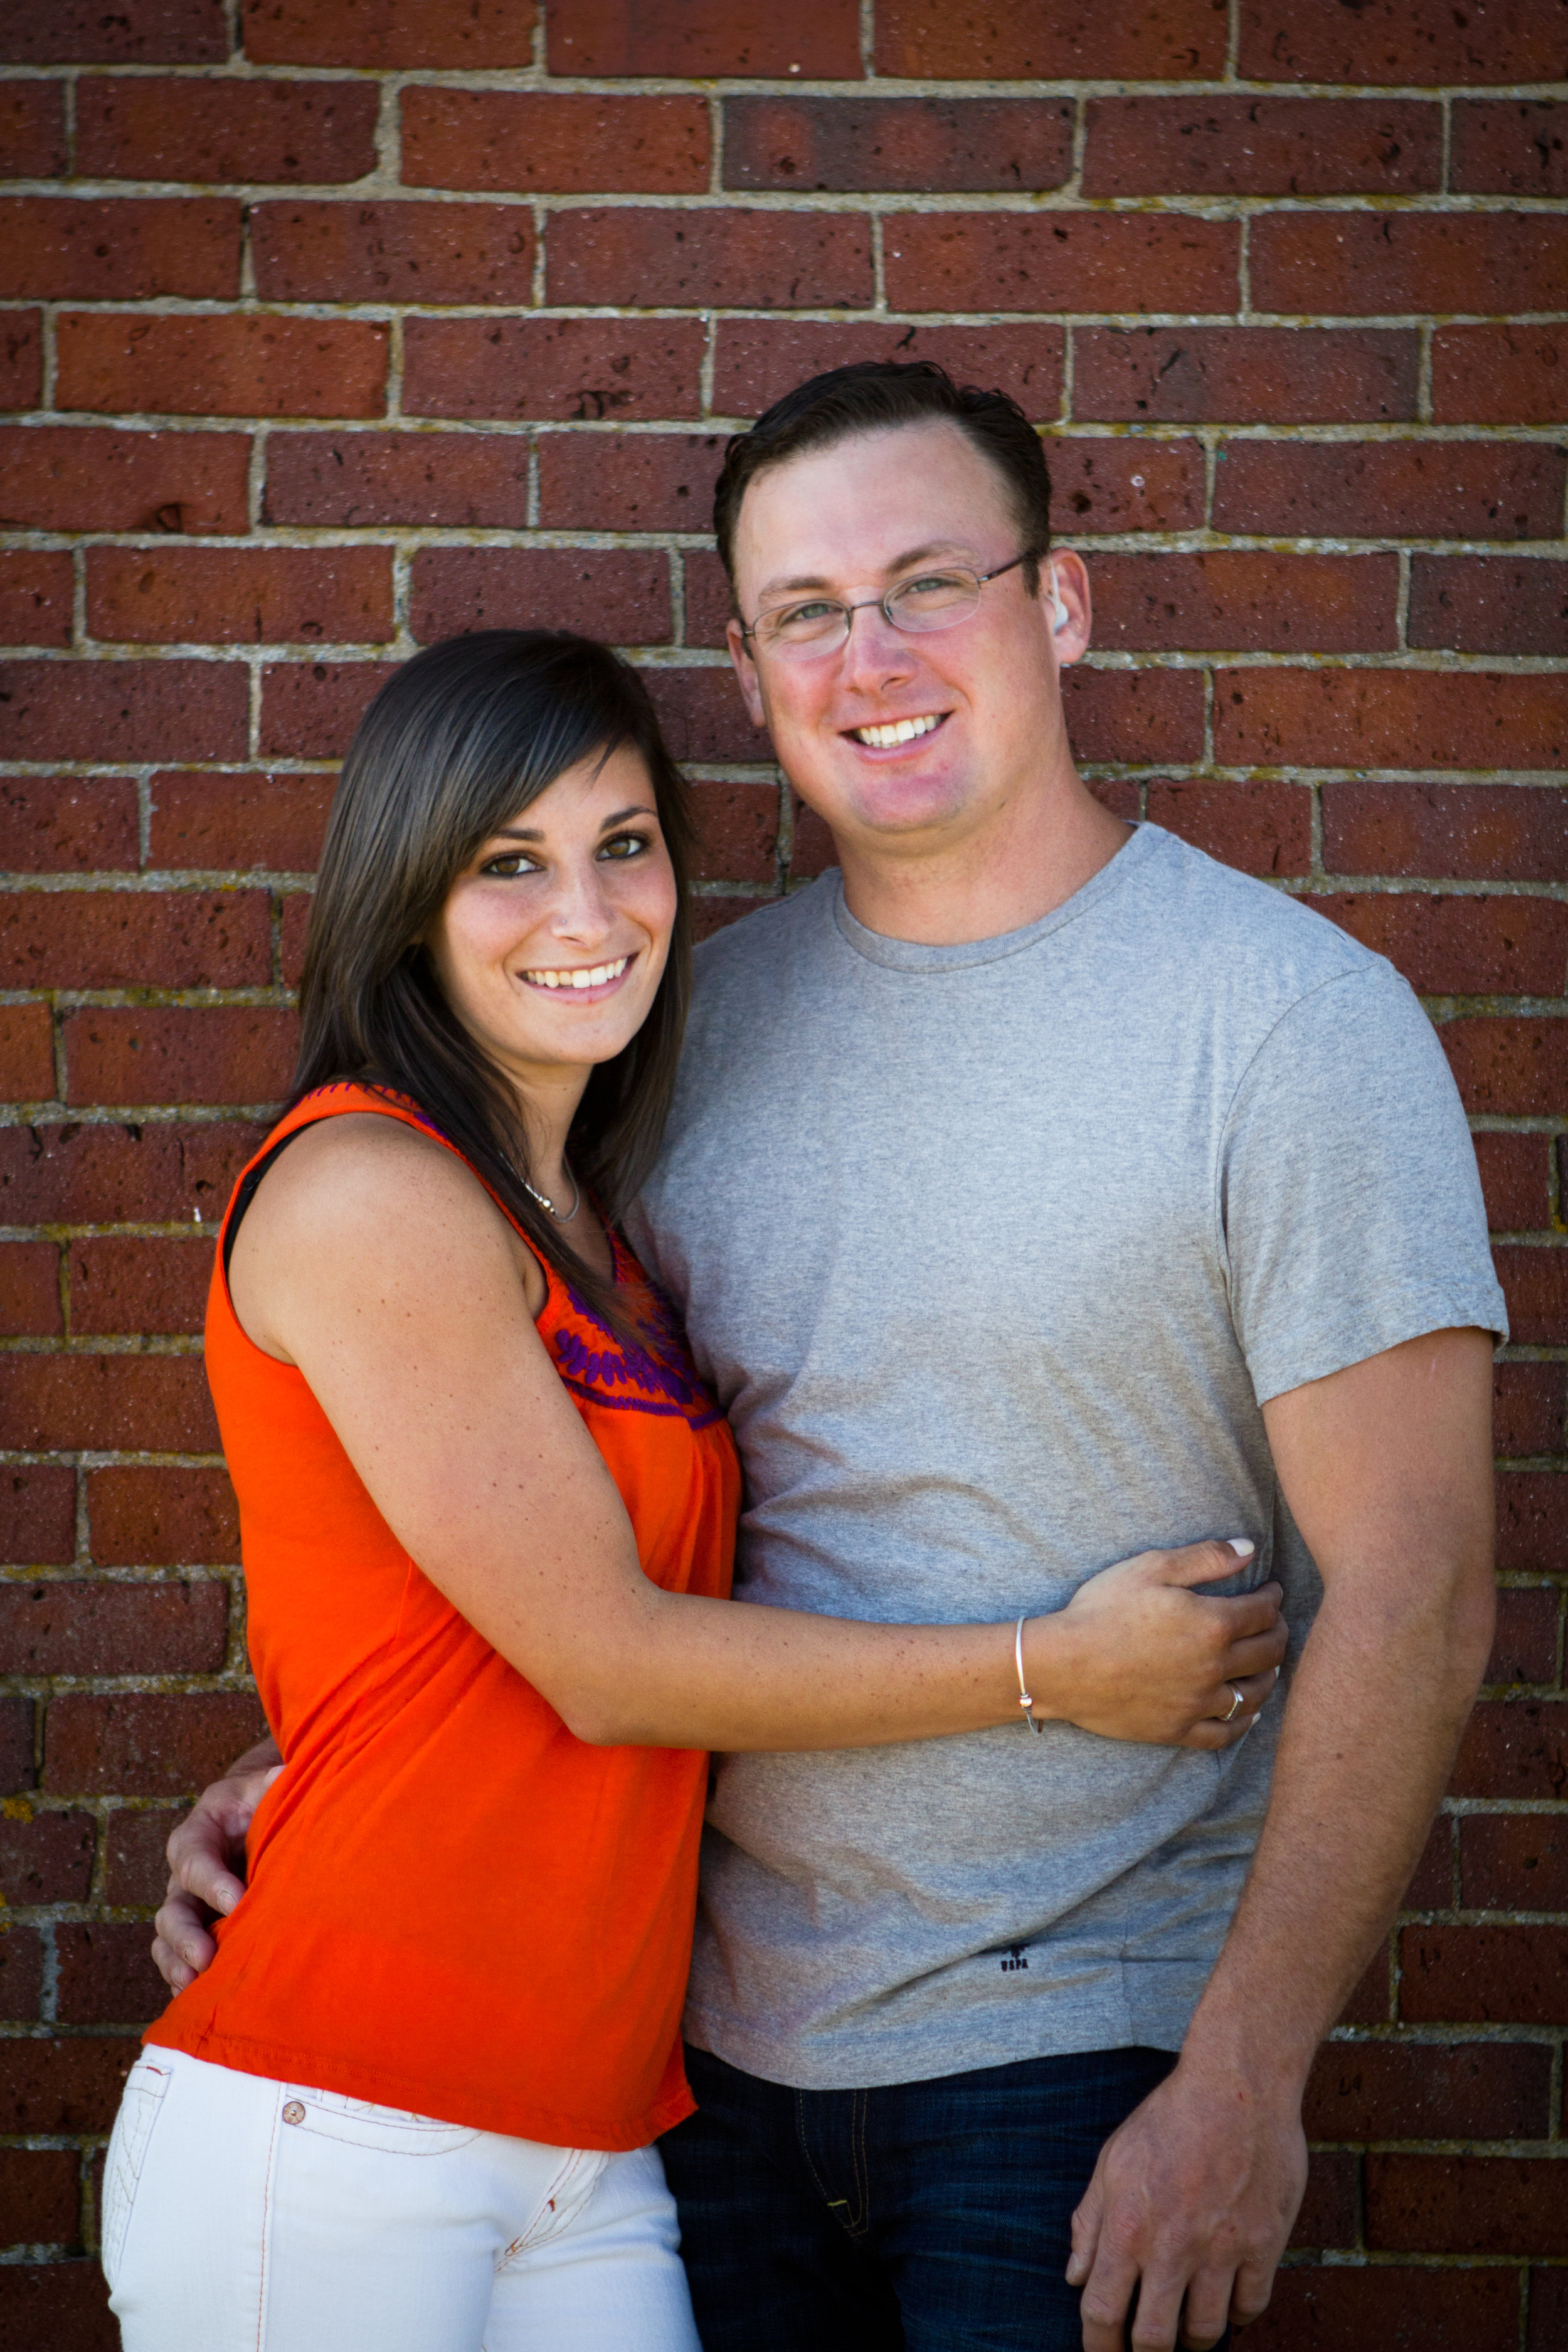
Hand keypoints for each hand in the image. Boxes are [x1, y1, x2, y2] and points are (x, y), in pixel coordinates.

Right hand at [151, 1755, 281, 1992]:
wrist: (255, 1821)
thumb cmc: (260, 1802)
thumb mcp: (261, 1786)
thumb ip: (269, 1783)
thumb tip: (283, 1774)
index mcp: (197, 1836)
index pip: (195, 1859)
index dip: (212, 1882)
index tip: (237, 1901)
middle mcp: (184, 1877)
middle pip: (172, 1909)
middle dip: (187, 1936)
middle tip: (207, 1957)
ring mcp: (188, 1909)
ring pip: (168, 1941)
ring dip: (178, 1965)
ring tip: (195, 1988)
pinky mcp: (197, 1933)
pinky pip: (178, 1962)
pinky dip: (183, 1981)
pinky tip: (197, 2004)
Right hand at [1032, 1541, 1286, 1748]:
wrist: (1063, 1665)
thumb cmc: (1103, 1610)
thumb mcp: (1151, 1568)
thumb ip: (1205, 1557)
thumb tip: (1249, 1548)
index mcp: (1213, 1624)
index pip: (1264, 1611)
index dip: (1273, 1597)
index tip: (1272, 1590)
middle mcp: (1215, 1667)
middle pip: (1269, 1653)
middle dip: (1279, 1633)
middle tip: (1275, 1623)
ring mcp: (1198, 1702)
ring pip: (1254, 1694)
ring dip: (1269, 1676)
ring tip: (1269, 1665)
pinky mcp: (1179, 1729)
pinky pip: (1225, 1733)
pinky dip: (1244, 1722)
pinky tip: (1249, 1712)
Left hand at [1066, 2058, 1306, 2348]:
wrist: (1236, 2086)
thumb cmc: (1169, 2118)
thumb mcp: (1113, 2160)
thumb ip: (1090, 2221)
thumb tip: (1074, 2276)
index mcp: (1128, 2225)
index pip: (1100, 2312)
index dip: (1098, 2347)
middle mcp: (1172, 2245)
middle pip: (1153, 2339)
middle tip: (1148, 2348)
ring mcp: (1221, 2249)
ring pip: (1206, 2333)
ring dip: (1194, 2339)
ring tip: (1188, 2325)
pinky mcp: (1264, 2245)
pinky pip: (1250, 2308)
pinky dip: (1237, 2313)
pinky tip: (1228, 2298)